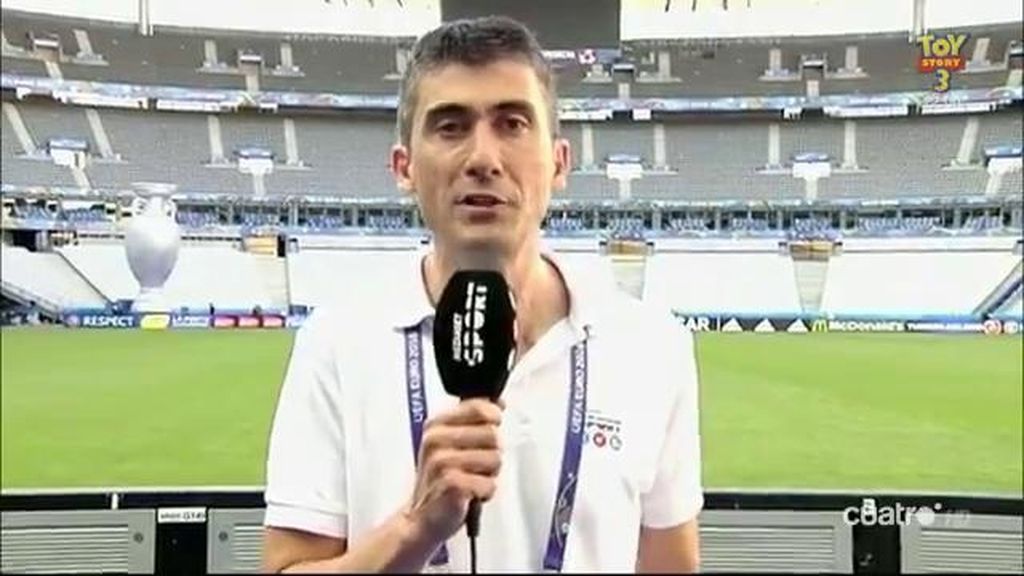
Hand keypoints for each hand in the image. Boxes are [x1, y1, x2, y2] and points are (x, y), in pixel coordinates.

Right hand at [404, 398, 502, 544]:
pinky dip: (485, 493)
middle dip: (491, 454)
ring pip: (495, 459)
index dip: (493, 418)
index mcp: (436, 425)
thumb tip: (498, 403)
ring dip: (489, 475)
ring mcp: (443, 461)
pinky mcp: (452, 483)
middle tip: (474, 466)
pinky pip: (490, 483)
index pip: (480, 407)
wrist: (422, 518)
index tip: (490, 427)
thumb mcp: (450, 443)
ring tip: (470, 480)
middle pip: (493, 434)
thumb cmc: (439, 481)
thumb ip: (473, 421)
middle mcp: (436, 440)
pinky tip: (469, 494)